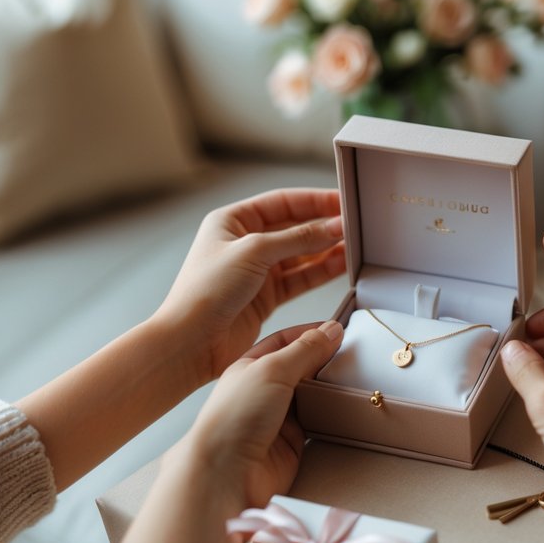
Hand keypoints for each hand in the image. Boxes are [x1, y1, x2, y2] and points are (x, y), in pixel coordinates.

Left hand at [154, 188, 345, 389]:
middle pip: (293, 228)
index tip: (342, 201)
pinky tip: (341, 267)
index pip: (282, 202)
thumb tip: (333, 227)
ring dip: (326, 250)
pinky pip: (300, 279)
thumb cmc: (205, 291)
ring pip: (300, 255)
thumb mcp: (254, 252)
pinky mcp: (266, 297)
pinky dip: (321, 272)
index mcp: (232, 221)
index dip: (314, 201)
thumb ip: (298, 238)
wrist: (190, 342)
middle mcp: (245, 243)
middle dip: (323, 226)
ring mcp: (256, 271)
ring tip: (354, 247)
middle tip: (353, 226)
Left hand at [179, 321, 343, 511]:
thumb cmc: (234, 419)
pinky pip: (318, 423)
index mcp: (251, 366)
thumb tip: (330, 331)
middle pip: (302, 368)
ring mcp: (278, 418)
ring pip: (312, 396)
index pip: (286, 341)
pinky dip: (332, 416)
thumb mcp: (272, 370)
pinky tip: (346, 409)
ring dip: (330, 389)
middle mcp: (264, 391)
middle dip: (325, 361)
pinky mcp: (293, 443)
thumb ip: (305, 350)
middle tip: (353, 354)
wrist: (227, 473)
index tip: (338, 330)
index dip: (311, 333)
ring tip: (356, 379)